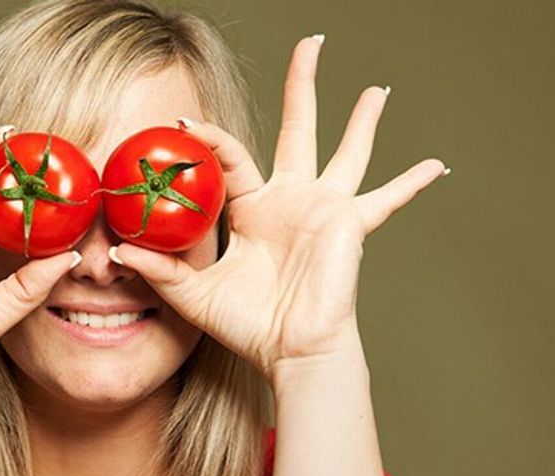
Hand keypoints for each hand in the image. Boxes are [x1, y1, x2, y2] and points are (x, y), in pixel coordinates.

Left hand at [110, 36, 447, 379]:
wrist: (290, 352)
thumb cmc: (248, 325)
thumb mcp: (194, 294)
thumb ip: (160, 270)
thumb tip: (117, 252)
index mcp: (254, 208)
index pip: (231, 157)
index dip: (208, 138)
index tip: (180, 123)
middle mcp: (291, 199)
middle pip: (299, 128)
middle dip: (303, 86)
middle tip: (311, 44)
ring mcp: (325, 209)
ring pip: (346, 152)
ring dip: (362, 121)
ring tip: (376, 90)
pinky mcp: (351, 225)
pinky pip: (387, 200)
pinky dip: (412, 184)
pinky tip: (437, 165)